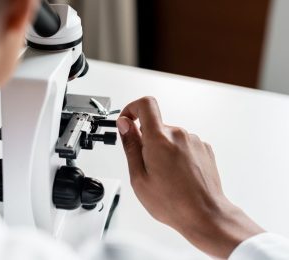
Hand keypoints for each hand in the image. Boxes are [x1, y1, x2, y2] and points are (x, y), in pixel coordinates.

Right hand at [117, 97, 263, 258]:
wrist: (205, 214)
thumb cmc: (173, 202)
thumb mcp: (139, 177)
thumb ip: (130, 146)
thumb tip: (125, 125)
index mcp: (160, 139)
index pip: (145, 104)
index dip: (132, 108)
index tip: (127, 121)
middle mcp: (179, 134)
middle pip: (155, 126)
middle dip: (147, 141)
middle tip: (147, 167)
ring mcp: (194, 140)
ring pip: (169, 137)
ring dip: (163, 150)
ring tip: (166, 176)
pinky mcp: (204, 148)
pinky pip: (183, 144)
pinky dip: (177, 155)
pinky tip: (178, 175)